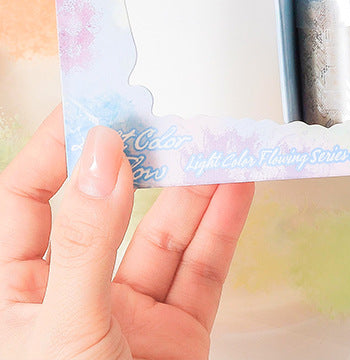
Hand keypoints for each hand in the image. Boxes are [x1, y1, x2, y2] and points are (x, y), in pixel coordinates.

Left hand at [0, 107, 253, 359]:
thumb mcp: (65, 328)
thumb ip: (87, 240)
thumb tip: (101, 156)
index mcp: (17, 296)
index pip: (27, 201)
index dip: (54, 150)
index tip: (91, 108)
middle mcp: (73, 296)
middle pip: (110, 211)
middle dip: (141, 164)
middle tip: (164, 122)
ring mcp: (129, 315)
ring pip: (165, 237)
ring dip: (194, 189)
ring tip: (216, 146)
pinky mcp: (178, 332)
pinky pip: (204, 269)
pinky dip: (223, 227)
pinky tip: (236, 189)